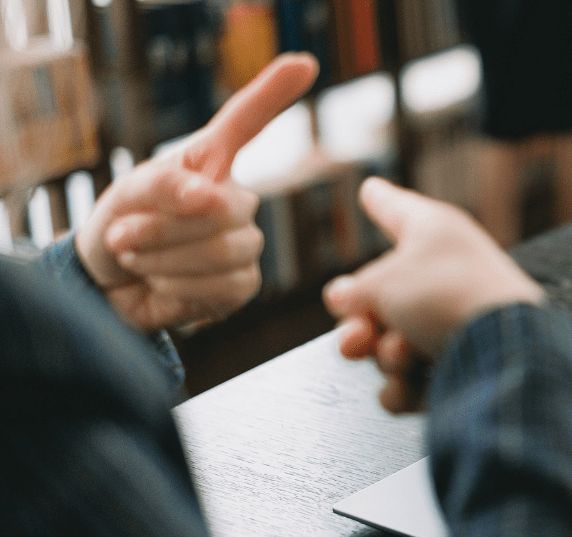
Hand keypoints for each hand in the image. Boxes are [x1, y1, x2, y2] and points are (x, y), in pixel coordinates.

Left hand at [75, 53, 318, 331]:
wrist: (108, 286)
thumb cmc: (121, 226)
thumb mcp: (128, 194)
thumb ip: (164, 184)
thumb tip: (208, 196)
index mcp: (209, 164)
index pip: (245, 124)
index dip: (273, 94)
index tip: (303, 64)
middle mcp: (235, 199)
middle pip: (225, 208)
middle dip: (164, 228)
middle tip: (122, 236)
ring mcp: (244, 243)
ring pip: (224, 250)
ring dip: (163, 260)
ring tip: (137, 259)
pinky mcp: (242, 284)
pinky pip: (222, 286)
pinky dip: (178, 289)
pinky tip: (162, 284)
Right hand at [323, 177, 544, 412]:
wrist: (504, 353)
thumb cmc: (447, 297)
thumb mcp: (383, 281)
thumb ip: (354, 290)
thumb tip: (344, 298)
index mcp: (434, 235)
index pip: (398, 210)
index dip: (380, 201)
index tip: (371, 189)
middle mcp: (445, 275)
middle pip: (381, 298)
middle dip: (360, 325)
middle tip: (357, 336)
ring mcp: (453, 324)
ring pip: (391, 345)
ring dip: (386, 356)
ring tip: (402, 355)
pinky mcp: (460, 369)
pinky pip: (411, 382)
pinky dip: (405, 387)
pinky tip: (410, 384)